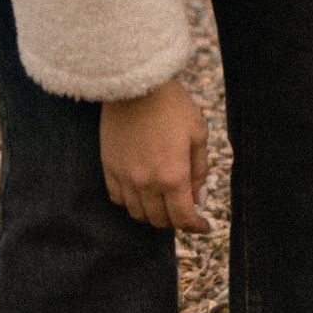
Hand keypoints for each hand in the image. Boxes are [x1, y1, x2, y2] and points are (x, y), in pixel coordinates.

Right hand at [100, 80, 212, 233]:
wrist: (136, 85)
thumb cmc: (172, 106)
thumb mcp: (198, 135)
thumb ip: (200, 171)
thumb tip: (199, 200)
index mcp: (173, 175)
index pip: (182, 218)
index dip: (195, 227)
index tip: (203, 226)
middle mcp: (146, 182)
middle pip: (159, 220)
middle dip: (176, 220)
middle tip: (185, 211)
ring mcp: (124, 176)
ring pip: (137, 213)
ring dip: (153, 214)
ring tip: (164, 203)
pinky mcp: (108, 167)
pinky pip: (118, 199)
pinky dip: (132, 203)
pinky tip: (142, 193)